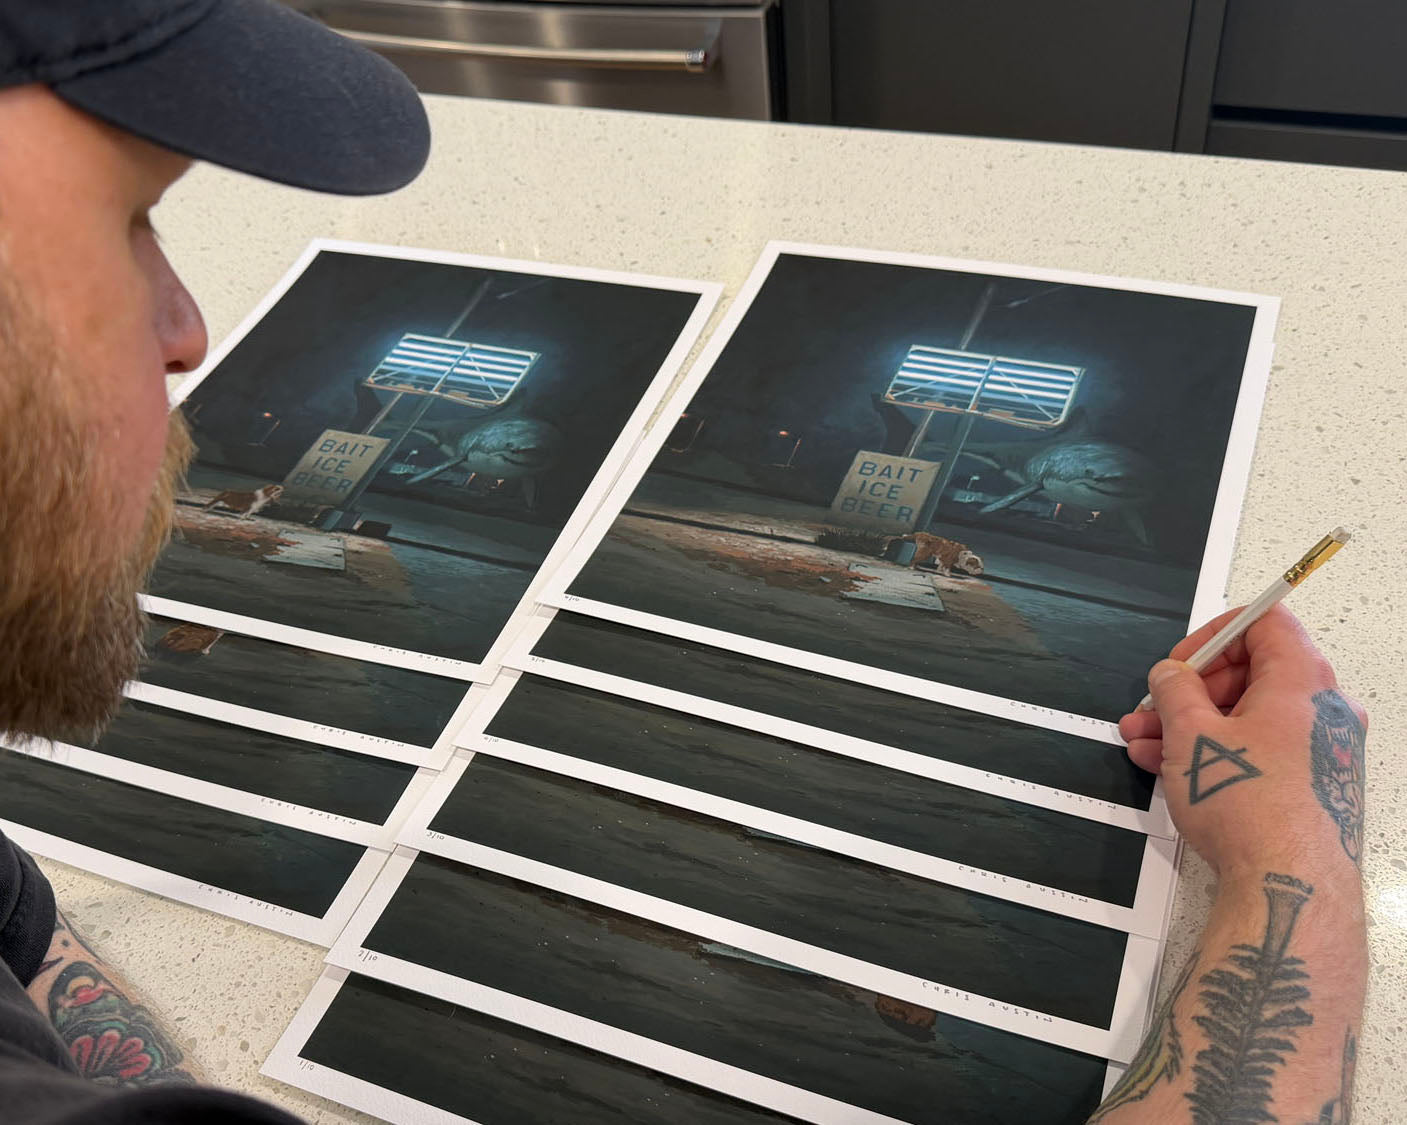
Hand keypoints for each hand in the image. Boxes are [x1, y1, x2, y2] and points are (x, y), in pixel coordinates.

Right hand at [1119, 604, 1366, 881]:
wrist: (1288, 884)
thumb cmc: (1251, 807)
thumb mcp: (1191, 735)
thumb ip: (1175, 691)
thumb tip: (1171, 675)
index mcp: (1302, 681)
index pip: (1264, 624)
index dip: (1212, 635)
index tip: (1179, 663)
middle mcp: (1323, 710)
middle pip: (1252, 673)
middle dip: (1191, 689)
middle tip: (1152, 709)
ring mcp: (1322, 750)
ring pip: (1250, 717)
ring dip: (1193, 724)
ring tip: (1145, 744)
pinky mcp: (1314, 784)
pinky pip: (1260, 749)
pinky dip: (1218, 750)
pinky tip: (1170, 769)